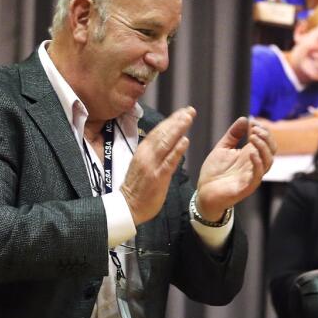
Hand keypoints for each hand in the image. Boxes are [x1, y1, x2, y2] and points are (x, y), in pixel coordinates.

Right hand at [122, 107, 194, 225]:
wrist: (127, 207)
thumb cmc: (138, 187)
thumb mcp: (144, 164)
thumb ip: (155, 153)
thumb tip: (168, 141)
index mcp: (143, 151)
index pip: (158, 132)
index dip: (171, 121)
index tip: (183, 112)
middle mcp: (146, 155)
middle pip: (162, 134)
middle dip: (177, 120)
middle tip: (190, 110)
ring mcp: (152, 166)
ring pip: (166, 144)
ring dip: (178, 130)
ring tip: (188, 118)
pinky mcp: (157, 177)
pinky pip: (168, 162)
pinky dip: (176, 151)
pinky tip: (185, 141)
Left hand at [196, 117, 276, 218]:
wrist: (204, 193)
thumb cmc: (214, 172)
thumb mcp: (223, 148)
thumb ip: (233, 135)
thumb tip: (245, 118)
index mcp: (251, 156)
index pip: (267, 141)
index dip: (263, 130)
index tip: (252, 121)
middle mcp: (255, 165)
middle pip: (272, 149)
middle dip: (266, 137)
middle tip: (255, 128)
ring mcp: (252, 176)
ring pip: (268, 161)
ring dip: (263, 147)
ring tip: (253, 136)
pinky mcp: (247, 187)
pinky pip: (258, 175)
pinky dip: (257, 163)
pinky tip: (250, 152)